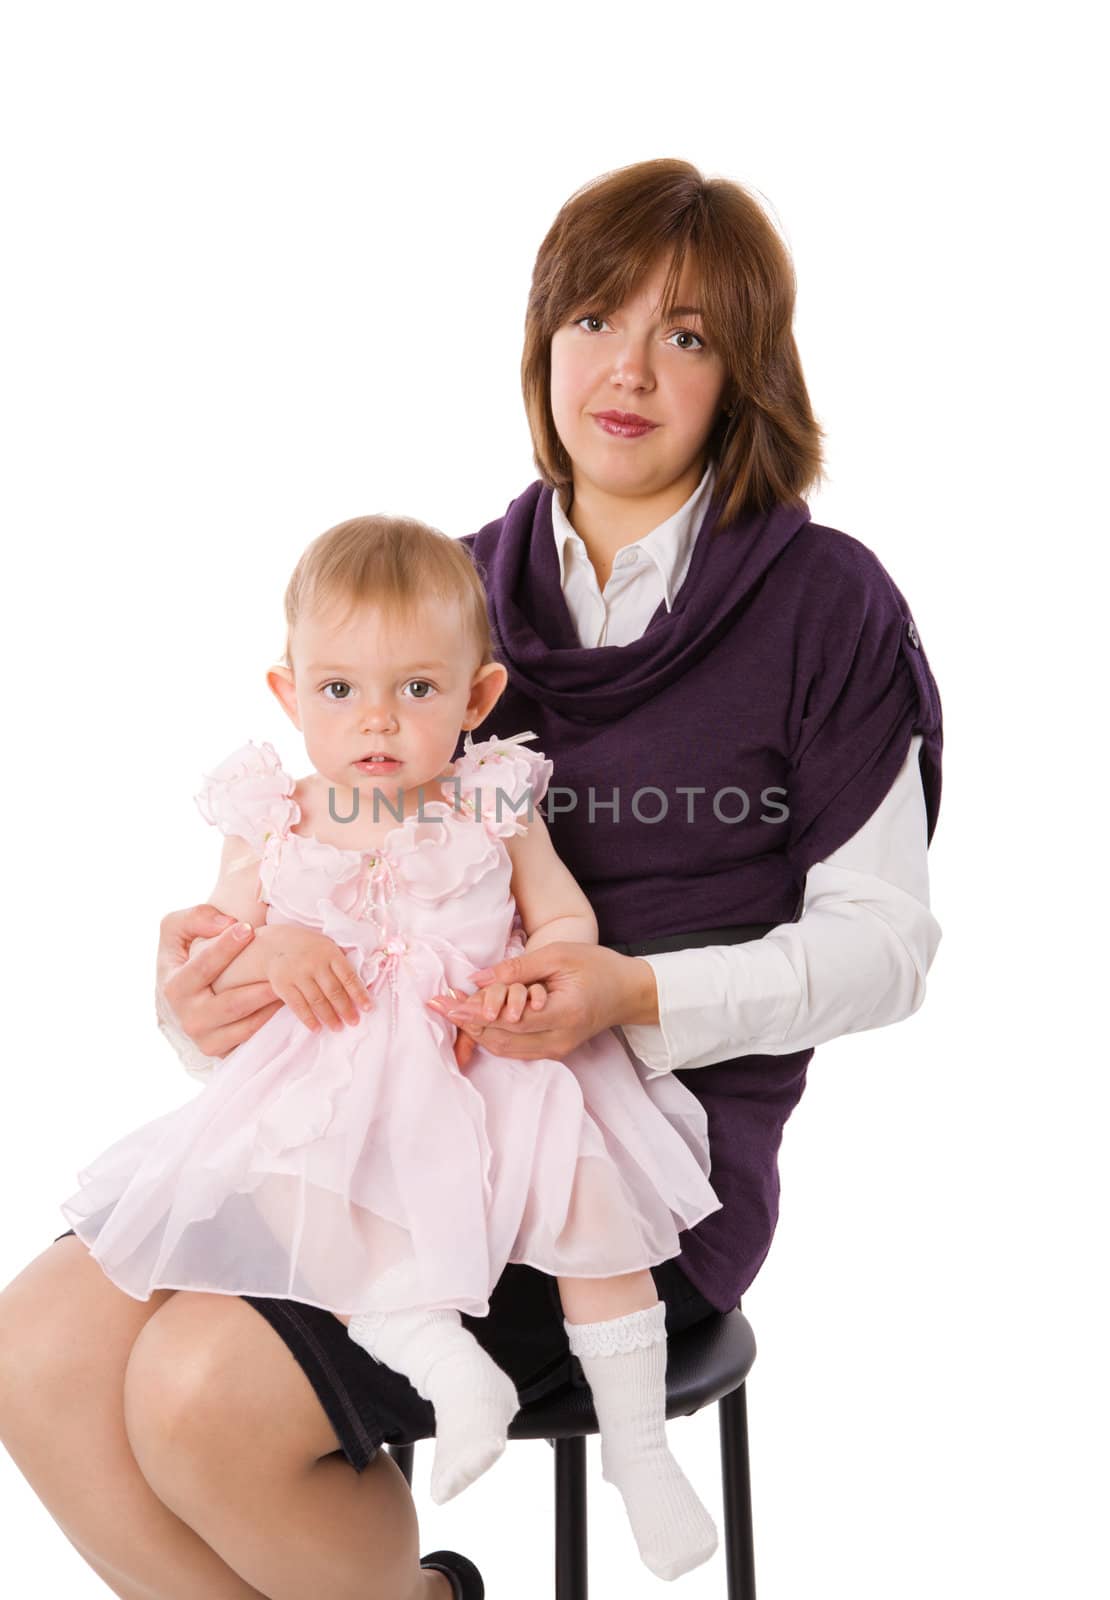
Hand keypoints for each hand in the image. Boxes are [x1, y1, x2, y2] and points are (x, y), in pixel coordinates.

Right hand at [158, 905, 282, 1059]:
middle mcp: (187, 1018)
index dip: (225, 947)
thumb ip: (195, 919)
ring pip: (244, 1026)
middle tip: (283, 968)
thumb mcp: (176, 931)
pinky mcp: (220, 1050)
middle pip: (230, 1004)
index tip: (248, 928)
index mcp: (173, 987)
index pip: (202, 967)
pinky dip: (269, 1023)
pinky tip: (284, 1003)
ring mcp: (204, 1038)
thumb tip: (226, 923)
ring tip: (290, 987)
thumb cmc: (183, 958)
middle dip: (258, 987)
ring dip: (270, 1006)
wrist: (178, 999)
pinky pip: (249, 1038)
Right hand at [260, 925, 374, 1033]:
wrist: (273, 944)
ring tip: (338, 1028)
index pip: (348, 976)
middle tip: (354, 1022)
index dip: (359, 994)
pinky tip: (317, 1028)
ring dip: (329, 1017)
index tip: (369, 1008)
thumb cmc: (308, 947)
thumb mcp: (326, 945)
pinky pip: (298, 1006)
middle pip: (334, 991)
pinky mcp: (283, 985)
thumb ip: (340, 962)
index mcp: (329, 953)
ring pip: (317, 1000)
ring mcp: (297, 975)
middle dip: (346, 1009)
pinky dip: (308, 1019)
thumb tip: (361, 985)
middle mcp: (314, 963)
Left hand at [425, 943, 657, 1060]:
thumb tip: (476, 979)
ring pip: (504, 1049)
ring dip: (475, 1032)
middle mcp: (558, 1040)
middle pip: (501, 1039)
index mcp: (563, 1014)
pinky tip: (475, 1020)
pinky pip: (515, 1049)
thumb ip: (517, 968)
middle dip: (466, 1023)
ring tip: (450, 1010)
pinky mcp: (554, 1051)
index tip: (444, 1002)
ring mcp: (557, 1050)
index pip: (507, 1019)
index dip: (472, 1012)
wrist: (629, 992)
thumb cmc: (597, 966)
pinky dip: (492, 1036)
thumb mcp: (558, 955)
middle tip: (437, 1004)